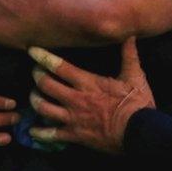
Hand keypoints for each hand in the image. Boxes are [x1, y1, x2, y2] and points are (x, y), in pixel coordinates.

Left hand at [28, 38, 153, 153]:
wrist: (139, 132)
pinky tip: (33, 130)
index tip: (32, 50)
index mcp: (88, 83)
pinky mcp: (74, 136)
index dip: (43, 57)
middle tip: (35, 72)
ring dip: (35, 100)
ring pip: (43, 108)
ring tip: (34, 96)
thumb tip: (130, 34)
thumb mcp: (135, 75)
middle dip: (36, 76)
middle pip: (45, 85)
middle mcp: (75, 99)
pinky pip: (51, 135)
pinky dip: (39, 133)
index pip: (60, 67)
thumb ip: (129, 55)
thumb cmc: (137, 103)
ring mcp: (73, 118)